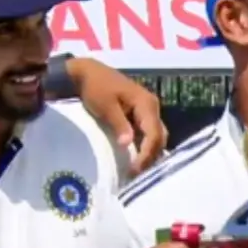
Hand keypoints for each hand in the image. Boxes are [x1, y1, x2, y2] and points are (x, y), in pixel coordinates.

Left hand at [67, 57, 167, 175]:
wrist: (87, 73)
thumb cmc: (95, 87)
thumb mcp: (105, 106)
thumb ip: (119, 124)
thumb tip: (128, 144)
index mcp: (147, 103)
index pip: (154, 134)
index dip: (146, 154)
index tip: (135, 170)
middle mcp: (153, 107)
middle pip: (160, 137)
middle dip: (151, 157)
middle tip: (137, 174)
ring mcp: (149, 110)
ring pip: (157, 136)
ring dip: (149, 153)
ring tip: (137, 169)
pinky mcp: (141, 114)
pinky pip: (149, 133)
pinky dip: (145, 146)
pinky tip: (136, 158)